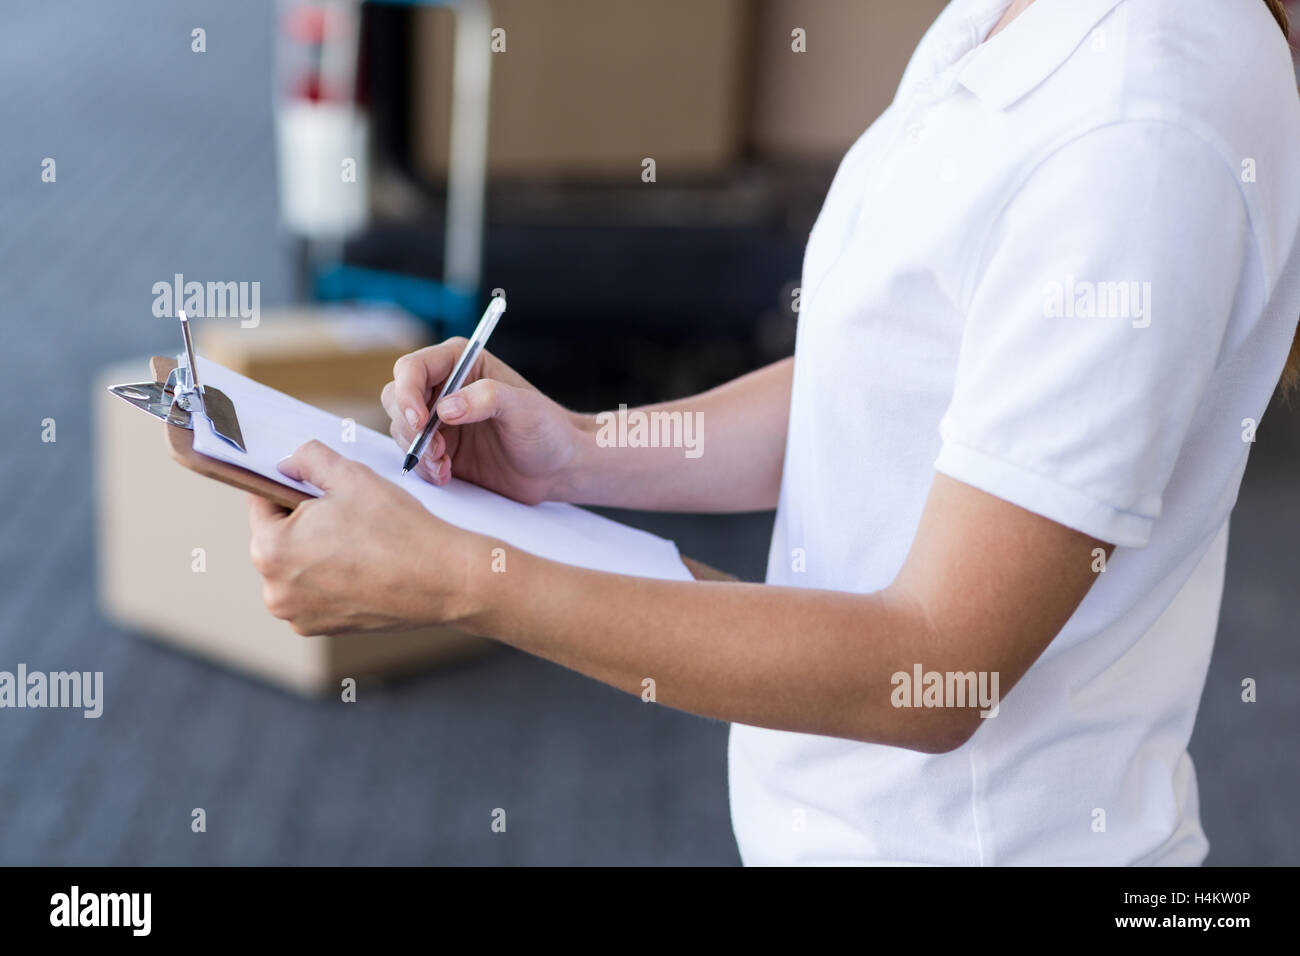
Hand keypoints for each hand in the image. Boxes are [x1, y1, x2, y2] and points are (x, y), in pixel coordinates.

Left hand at [247, 440, 483, 635]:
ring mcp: (298, 615)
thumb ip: (309, 458)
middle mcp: (275, 590)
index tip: (310, 486)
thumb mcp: (351, 476)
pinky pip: (315, 592)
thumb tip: (290, 462)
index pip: (260, 503)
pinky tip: (363, 566)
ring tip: (359, 542)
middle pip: (278, 538)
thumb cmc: (399, 532)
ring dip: (317, 551)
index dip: (287, 486)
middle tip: (346, 514)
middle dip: (304, 522)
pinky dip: (332, 578)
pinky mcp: (321, 628)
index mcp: (271, 549)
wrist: (443, 580)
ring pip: (298, 566)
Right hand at [381, 339, 588, 503]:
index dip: (407, 393)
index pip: (413, 368)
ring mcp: (439, 420)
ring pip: (401, 429)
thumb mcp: (523, 408)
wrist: (557, 468)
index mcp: (461, 363)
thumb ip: (486, 399)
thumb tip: (444, 409)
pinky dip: (424, 467)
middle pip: (396, 397)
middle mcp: (443, 388)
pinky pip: (414, 456)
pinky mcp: (441, 449)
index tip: (419, 421)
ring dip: (417, 450)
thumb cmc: (548, 430)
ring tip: (445, 465)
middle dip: (408, 426)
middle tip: (436, 450)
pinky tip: (447, 474)